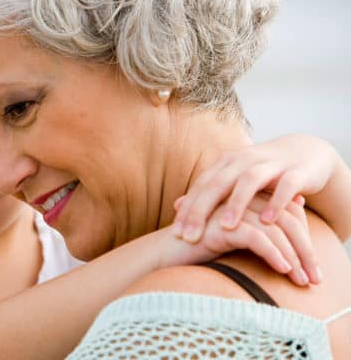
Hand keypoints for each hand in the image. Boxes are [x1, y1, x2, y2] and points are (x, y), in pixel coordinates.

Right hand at [168, 192, 319, 285]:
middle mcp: (239, 200)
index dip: (303, 238)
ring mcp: (230, 211)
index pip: (286, 213)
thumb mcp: (232, 239)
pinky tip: (282, 269)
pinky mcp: (221, 226)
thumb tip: (277, 241)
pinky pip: (257, 238)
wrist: (164, 253)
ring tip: (302, 280)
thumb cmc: (198, 247)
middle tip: (315, 278)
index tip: (312, 266)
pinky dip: (273, 254)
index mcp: (243, 199)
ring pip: (275, 230)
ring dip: (294, 257)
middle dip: (305, 250)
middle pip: (286, 220)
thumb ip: (256, 231)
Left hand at [173, 135, 337, 240]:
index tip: (176, 233)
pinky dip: (276, 202)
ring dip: (237, 203)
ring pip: (249, 181)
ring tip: (226, 228)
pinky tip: (267, 221)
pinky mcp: (297, 171)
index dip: (188, 209)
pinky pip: (286, 186)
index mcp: (226, 164)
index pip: (201, 187)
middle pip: (218, 184)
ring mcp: (271, 164)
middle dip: (202, 210)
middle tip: (190, 236)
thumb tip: (176, 206)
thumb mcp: (233, 180)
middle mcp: (244, 160)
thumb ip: (208, 192)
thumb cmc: (262, 174)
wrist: (306, 151)